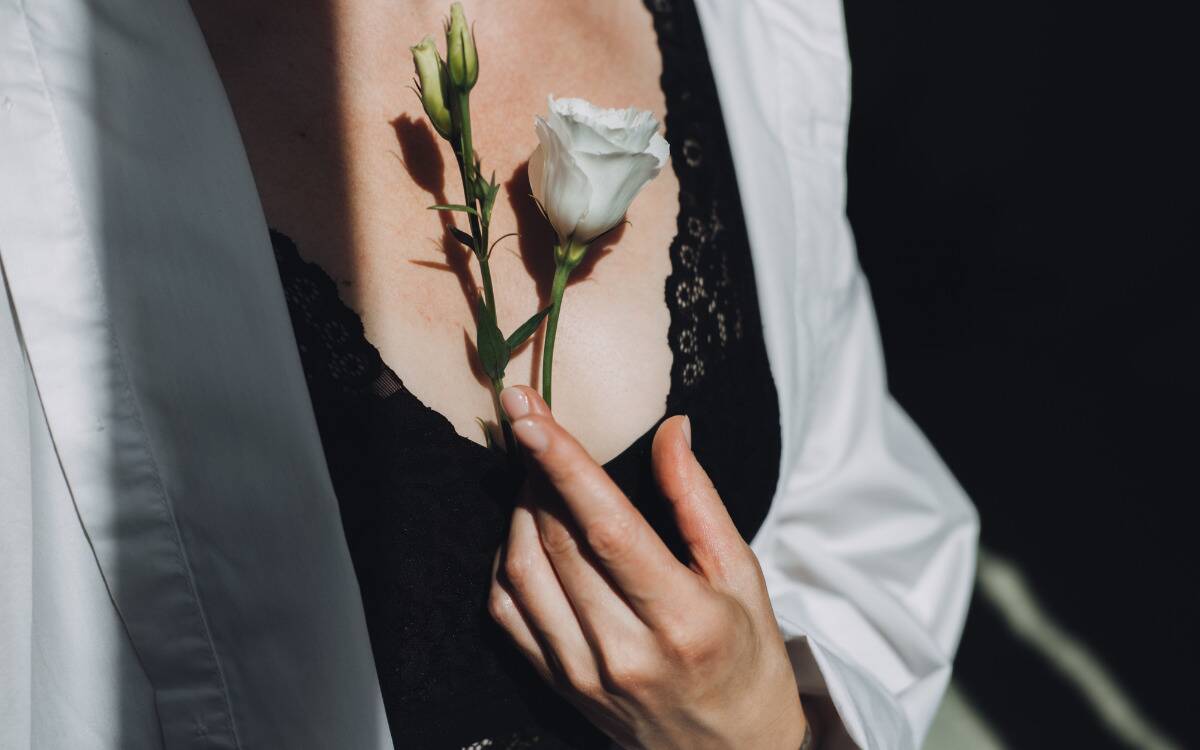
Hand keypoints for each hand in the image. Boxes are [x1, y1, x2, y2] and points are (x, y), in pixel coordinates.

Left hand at [488, 386, 808, 749]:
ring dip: (519, 508)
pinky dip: (505, 558)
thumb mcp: (743, 574)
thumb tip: (672, 429)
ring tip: (538, 475)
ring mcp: (582, 673)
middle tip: (535, 425)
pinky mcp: (556, 684)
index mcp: (682, 618)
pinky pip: (506, 610)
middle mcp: (624, 651)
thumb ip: (698, 499)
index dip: (562, 462)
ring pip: (522, 570)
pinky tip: (527, 531)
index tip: (529, 412)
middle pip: (556, 540)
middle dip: (535, 468)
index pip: (606, 527)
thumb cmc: (746, 658)